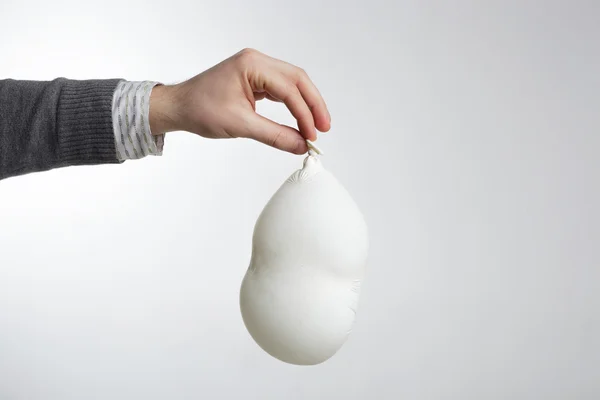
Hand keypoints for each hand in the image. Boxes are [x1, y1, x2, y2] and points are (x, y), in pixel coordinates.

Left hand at [149, 48, 330, 153]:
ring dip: (306, 105)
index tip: (312, 135)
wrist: (179, 107)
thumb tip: (300, 145)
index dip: (304, 113)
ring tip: (316, 127)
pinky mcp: (255, 80)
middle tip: (324, 128)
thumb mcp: (240, 125)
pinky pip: (282, 90)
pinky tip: (300, 120)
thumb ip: (274, 135)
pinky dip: (293, 105)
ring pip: (293, 84)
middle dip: (313, 105)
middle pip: (298, 80)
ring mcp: (257, 69)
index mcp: (252, 65)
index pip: (289, 88)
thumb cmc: (199, 109)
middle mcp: (257, 62)